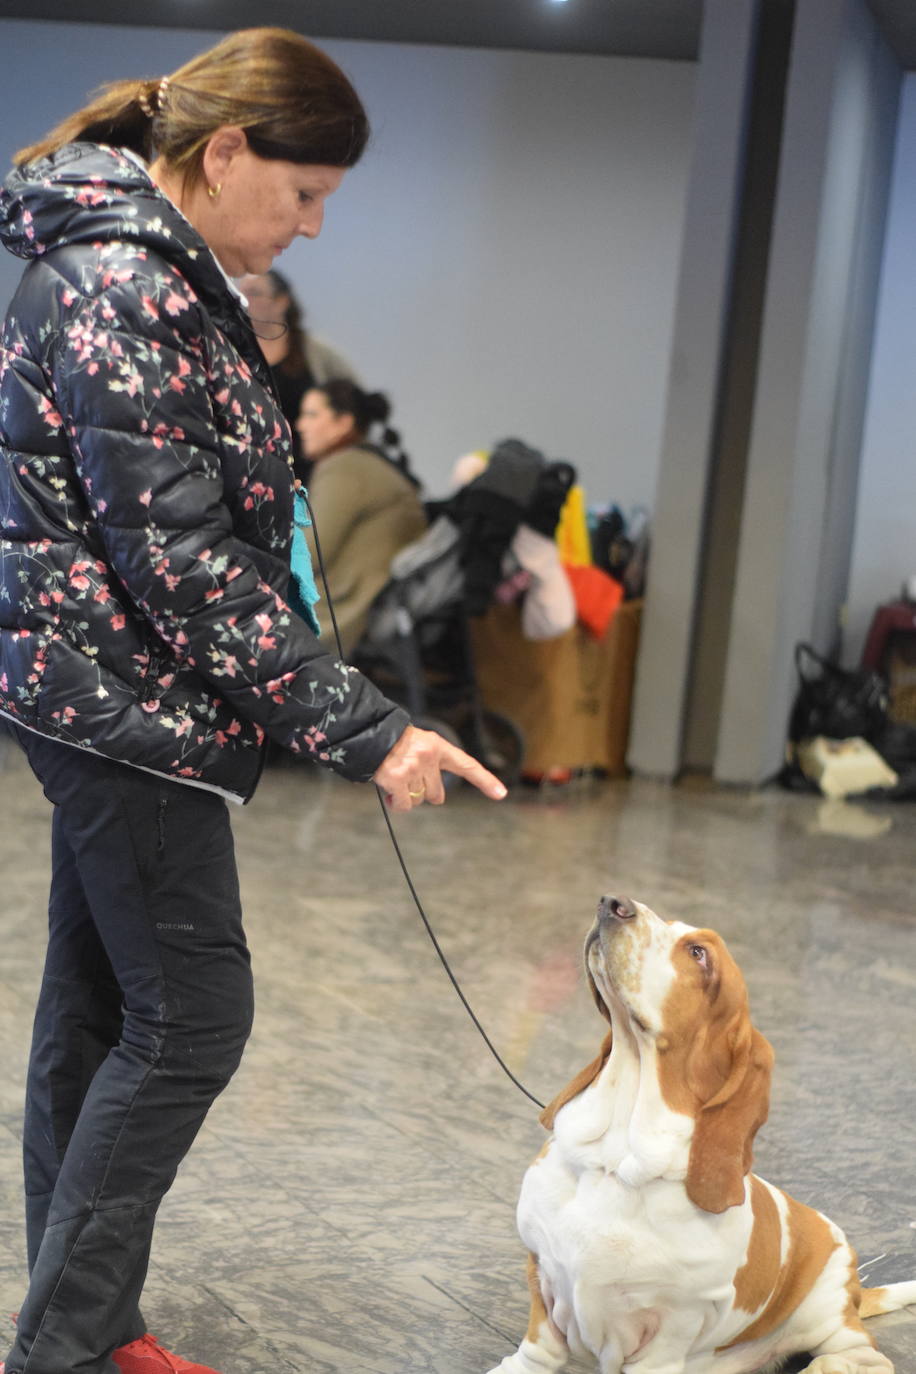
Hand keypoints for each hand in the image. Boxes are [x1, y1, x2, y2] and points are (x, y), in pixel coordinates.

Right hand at [373, 723, 507, 810]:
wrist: (367, 733)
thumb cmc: (391, 742)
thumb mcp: (417, 744)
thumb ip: (430, 764)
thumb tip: (431, 797)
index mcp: (437, 746)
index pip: (467, 765)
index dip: (485, 780)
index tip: (501, 794)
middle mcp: (428, 757)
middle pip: (436, 794)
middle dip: (423, 793)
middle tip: (408, 780)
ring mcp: (413, 768)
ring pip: (418, 800)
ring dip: (406, 796)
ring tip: (394, 779)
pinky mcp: (396, 779)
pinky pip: (404, 805)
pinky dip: (397, 804)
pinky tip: (389, 793)